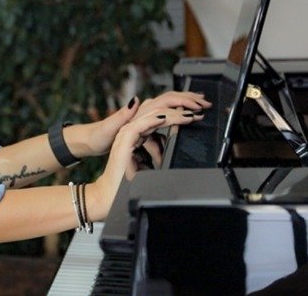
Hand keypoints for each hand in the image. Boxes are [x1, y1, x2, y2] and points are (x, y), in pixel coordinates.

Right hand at [87, 98, 207, 220]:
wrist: (110, 196)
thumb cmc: (128, 183)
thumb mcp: (151, 164)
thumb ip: (160, 152)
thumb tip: (173, 148)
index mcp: (138, 135)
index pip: (160, 119)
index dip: (177, 115)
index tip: (194, 116)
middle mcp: (132, 132)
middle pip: (158, 114)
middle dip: (179, 111)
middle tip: (197, 112)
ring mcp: (126, 135)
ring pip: (151, 117)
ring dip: (172, 114)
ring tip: (189, 115)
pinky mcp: (124, 141)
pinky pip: (140, 126)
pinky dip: (153, 120)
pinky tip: (166, 118)